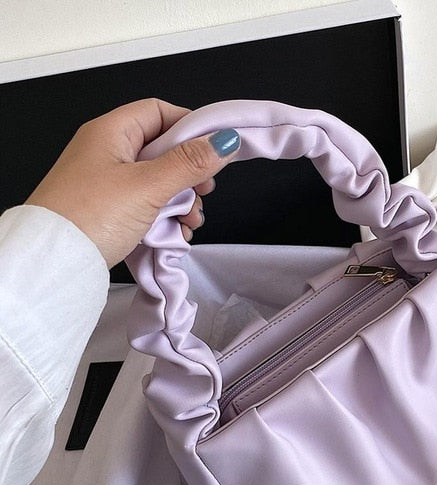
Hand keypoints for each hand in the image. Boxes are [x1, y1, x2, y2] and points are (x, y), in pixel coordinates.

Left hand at [26, 99, 239, 267]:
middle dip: (190, 174)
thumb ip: (189, 163)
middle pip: (164, 150)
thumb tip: (225, 141)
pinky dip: (166, 217)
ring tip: (190, 222)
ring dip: (182, 201)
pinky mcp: (110, 210)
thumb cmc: (91, 216)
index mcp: (112, 132)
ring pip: (159, 181)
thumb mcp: (148, 186)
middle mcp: (109, 152)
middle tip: (204, 192)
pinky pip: (147, 204)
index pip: (160, 113)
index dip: (190, 127)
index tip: (215, 149)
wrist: (53, 262)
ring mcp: (108, 183)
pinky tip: (176, 234)